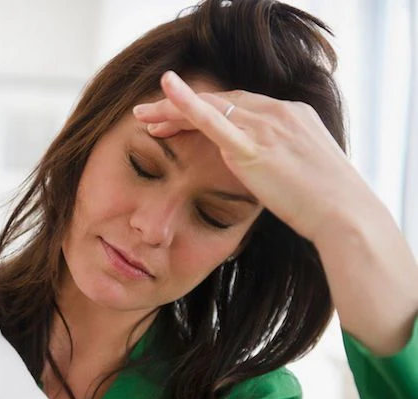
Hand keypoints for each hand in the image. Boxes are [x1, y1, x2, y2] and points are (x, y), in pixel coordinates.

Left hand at [132, 70, 374, 242]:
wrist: (346, 215)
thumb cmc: (328, 203)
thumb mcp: (304, 171)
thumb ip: (281, 161)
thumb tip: (266, 170)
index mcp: (291, 115)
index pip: (238, 104)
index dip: (203, 109)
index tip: (176, 118)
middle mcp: (278, 113)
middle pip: (219, 101)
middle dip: (179, 107)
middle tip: (148, 115)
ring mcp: (267, 127)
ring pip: (209, 108)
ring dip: (171, 109)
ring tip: (142, 116)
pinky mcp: (254, 147)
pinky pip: (214, 120)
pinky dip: (188, 105)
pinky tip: (166, 93)